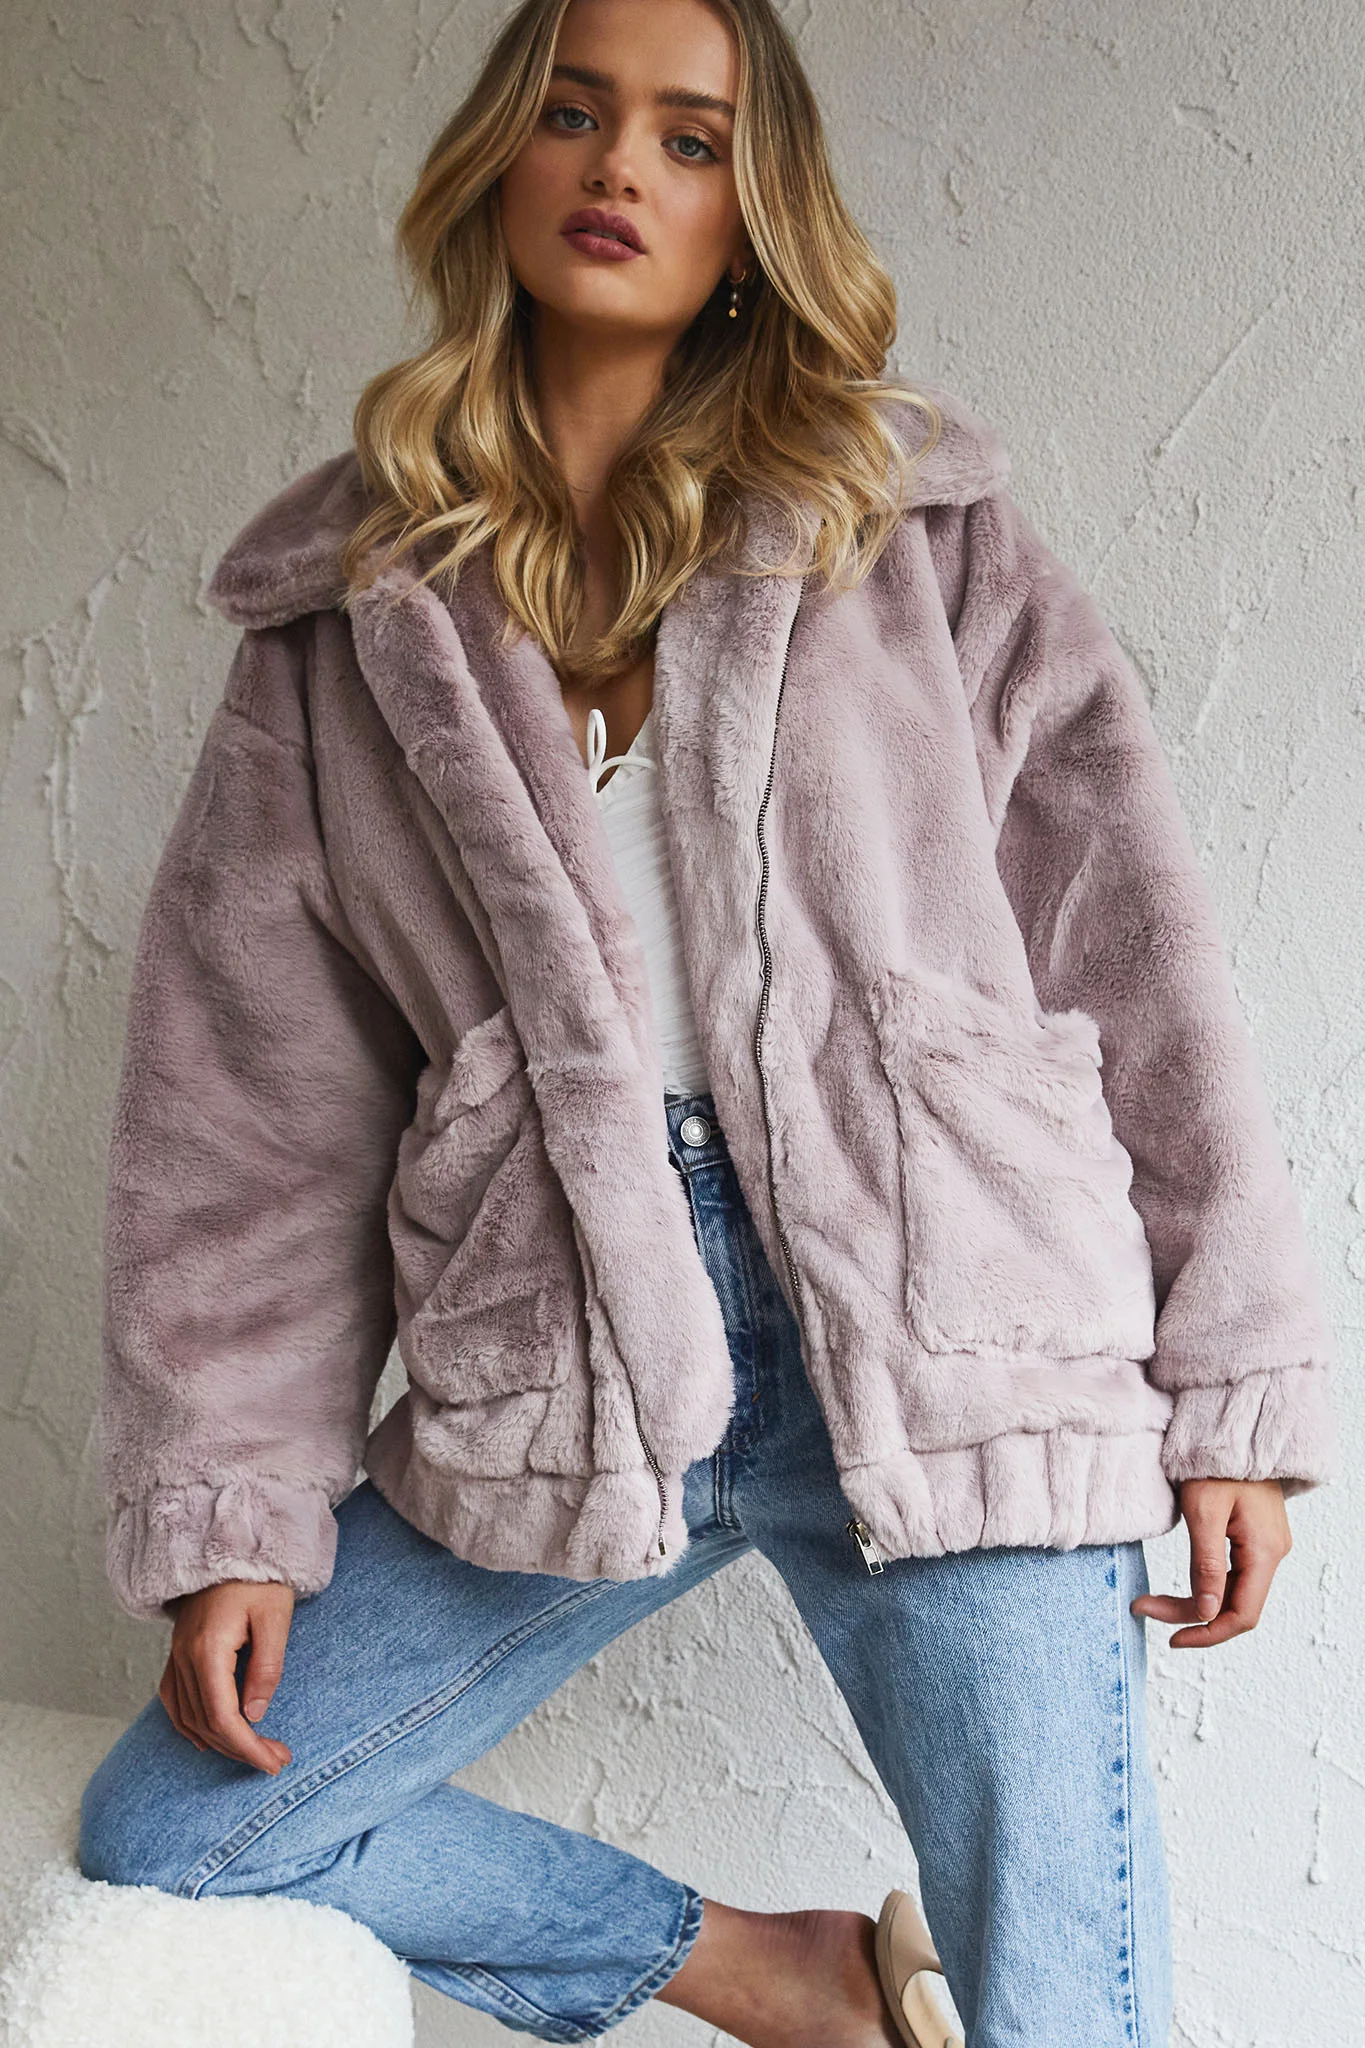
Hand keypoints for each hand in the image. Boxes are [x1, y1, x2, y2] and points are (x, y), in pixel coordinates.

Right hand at [159, 1579, 295, 1772]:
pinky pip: (173, 1700)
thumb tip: (255, 1715)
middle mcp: (184, 1657)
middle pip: (206, 1723)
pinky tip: (206, 1740)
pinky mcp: (177, 1652)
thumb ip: (266, 1667)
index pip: (223, 1717)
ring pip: (188, 1717)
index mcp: (209, 1649)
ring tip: (256, 1752)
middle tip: (277, 1760)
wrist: (231, 1543)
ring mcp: (176, 1655)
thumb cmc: (259, 1577)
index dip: (248, 1746)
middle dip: (241, 1749)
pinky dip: (189, 1725)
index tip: (274, 1762)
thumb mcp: (275, 1617)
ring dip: (220, 1742)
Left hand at [1130, 1478, 1290, 1647]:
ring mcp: (1265, 1546)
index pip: (1242, 1615)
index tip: (1171, 1639)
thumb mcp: (1204, 1511)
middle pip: (1236, 1607)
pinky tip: (1184, 1589)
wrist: (1233, 1428)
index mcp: (1264, 1551)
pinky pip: (1234, 1575)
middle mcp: (1272, 1554)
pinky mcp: (1255, 1538)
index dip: (1207, 1632)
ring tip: (1155, 1602)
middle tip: (1146, 1610)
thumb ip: (1206, 1564)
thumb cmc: (1216, 1463)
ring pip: (1233, 1593)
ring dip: (1196, 1603)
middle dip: (1192, 1617)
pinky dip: (1207, 1586)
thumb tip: (1206, 1613)